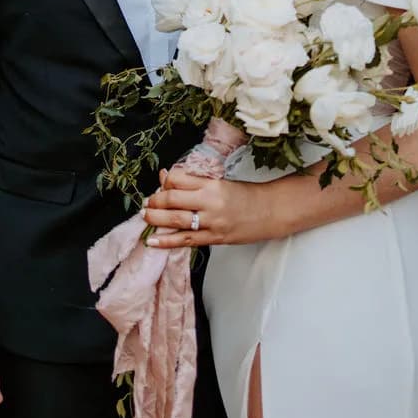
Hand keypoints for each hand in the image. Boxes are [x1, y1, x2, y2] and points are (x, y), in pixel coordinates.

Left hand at [143, 167, 277, 247]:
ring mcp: (212, 222)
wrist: (272, 211)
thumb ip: (195, 181)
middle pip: (172, 199)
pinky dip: (167, 241)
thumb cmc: (247, 195)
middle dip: (155, 201)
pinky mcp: (215, 238)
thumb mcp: (221, 182)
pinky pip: (186, 240)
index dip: (164, 182)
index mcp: (212, 184)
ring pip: (176, 220)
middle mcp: (210, 202)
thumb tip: (167, 176)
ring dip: (156, 218)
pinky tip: (153, 241)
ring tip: (145, 217)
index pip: (178, 180)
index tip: (160, 186)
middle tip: (147, 203)